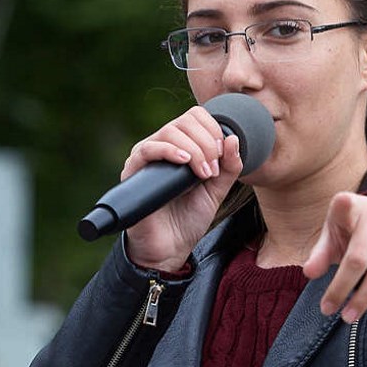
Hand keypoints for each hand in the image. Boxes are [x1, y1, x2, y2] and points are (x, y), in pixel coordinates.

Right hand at [123, 106, 243, 271]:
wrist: (169, 249)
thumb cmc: (189, 220)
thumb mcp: (217, 190)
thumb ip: (229, 166)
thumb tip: (233, 138)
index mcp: (181, 146)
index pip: (196, 117)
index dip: (214, 131)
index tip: (222, 158)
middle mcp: (162, 147)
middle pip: (185, 120)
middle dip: (207, 143)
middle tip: (212, 170)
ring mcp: (147, 158)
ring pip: (169, 131)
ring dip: (194, 149)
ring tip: (203, 174)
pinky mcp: (133, 171)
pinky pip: (147, 149)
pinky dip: (169, 150)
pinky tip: (184, 162)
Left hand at [302, 192, 366, 322]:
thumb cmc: (353, 227)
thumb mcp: (333, 234)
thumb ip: (321, 253)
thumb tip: (309, 273)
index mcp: (351, 206)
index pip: (344, 211)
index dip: (343, 209)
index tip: (335, 221)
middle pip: (359, 257)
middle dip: (343, 288)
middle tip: (329, 310)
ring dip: (366, 296)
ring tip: (350, 315)